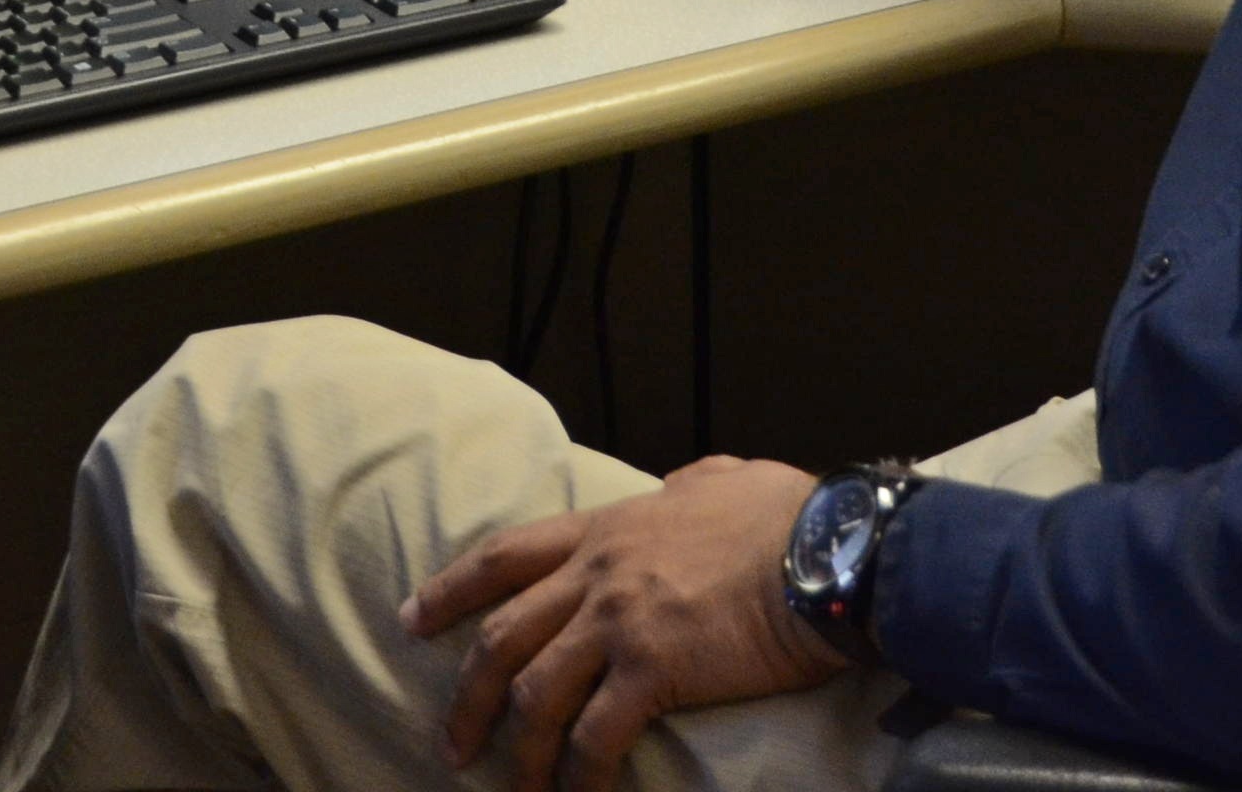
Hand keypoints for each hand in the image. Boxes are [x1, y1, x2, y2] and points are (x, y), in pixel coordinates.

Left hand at [403, 456, 842, 791]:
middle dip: (468, 697)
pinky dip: (577, 777)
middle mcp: (597, 574)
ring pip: (535, 695)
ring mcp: (618, 621)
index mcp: (607, 528)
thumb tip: (684, 483)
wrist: (828, 550)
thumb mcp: (722, 480)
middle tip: (452, 743)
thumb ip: (688, 484)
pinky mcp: (651, 669)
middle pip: (502, 638)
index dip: (451, 588)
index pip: (505, 556)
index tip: (413, 618)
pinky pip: (594, 737)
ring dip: (518, 753)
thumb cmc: (788, 515)